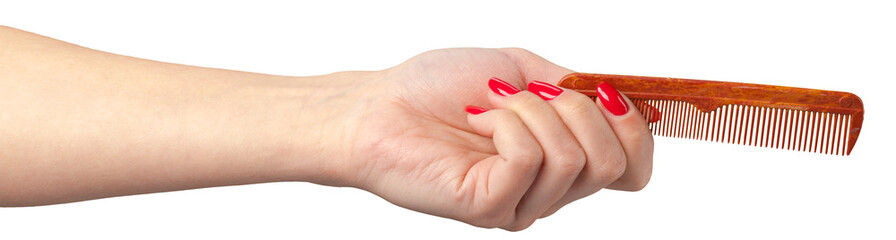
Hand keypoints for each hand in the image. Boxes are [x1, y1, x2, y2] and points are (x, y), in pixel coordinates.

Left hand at [334, 48, 653, 229]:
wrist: (379, 105)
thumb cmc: (438, 87)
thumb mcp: (523, 71)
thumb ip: (576, 89)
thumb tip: (624, 97)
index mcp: (561, 161)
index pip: (634, 169)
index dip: (635, 129)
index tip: (604, 91)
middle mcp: (547, 191)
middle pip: (614, 163)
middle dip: (578, 109)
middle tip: (528, 91)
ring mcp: (520, 204)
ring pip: (573, 159)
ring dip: (532, 111)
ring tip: (490, 104)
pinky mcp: (491, 207)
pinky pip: (530, 160)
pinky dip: (506, 124)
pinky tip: (475, 121)